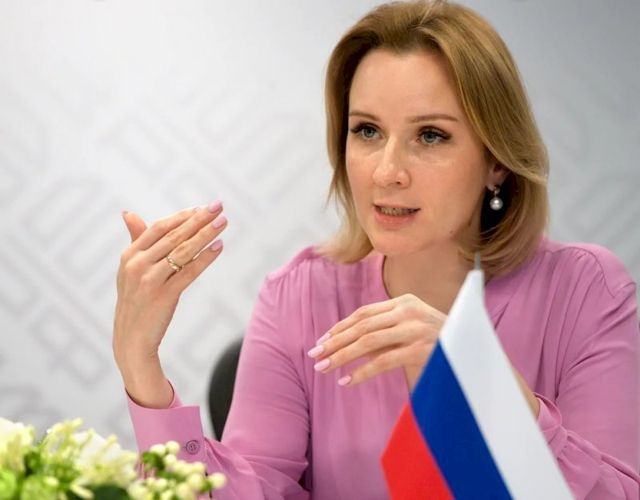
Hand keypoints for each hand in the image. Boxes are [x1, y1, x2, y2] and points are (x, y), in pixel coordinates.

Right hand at [113, 201, 226, 405]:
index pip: (159, 228)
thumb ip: (136, 240)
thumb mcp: (129, 269)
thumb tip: (128, 213)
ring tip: (223, 222)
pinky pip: (189, 272)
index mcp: (129, 255)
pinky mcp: (163, 296)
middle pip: (174, 236)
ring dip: (206, 234)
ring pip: (183, 251)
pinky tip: (219, 247)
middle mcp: (137, 265)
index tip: (202, 207)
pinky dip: (205, 258)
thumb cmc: (135, 300)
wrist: (131, 339)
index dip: (182, 216)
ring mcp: (149, 280)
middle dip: (198, 220)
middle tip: (218, 207)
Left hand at [307, 294, 446, 390]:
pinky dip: (361, 372)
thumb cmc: (437, 345)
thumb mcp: (409, 331)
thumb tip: (342, 342)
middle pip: (362, 325)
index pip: (364, 313)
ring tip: (323, 367)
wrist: (473, 357)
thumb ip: (383, 332)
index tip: (322, 340)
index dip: (340, 327)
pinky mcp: (420, 350)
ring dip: (342, 356)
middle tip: (314, 354)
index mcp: (405, 301)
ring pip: (368, 341)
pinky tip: (346, 381)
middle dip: (335, 341)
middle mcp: (409, 311)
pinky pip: (383, 361)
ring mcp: (416, 329)